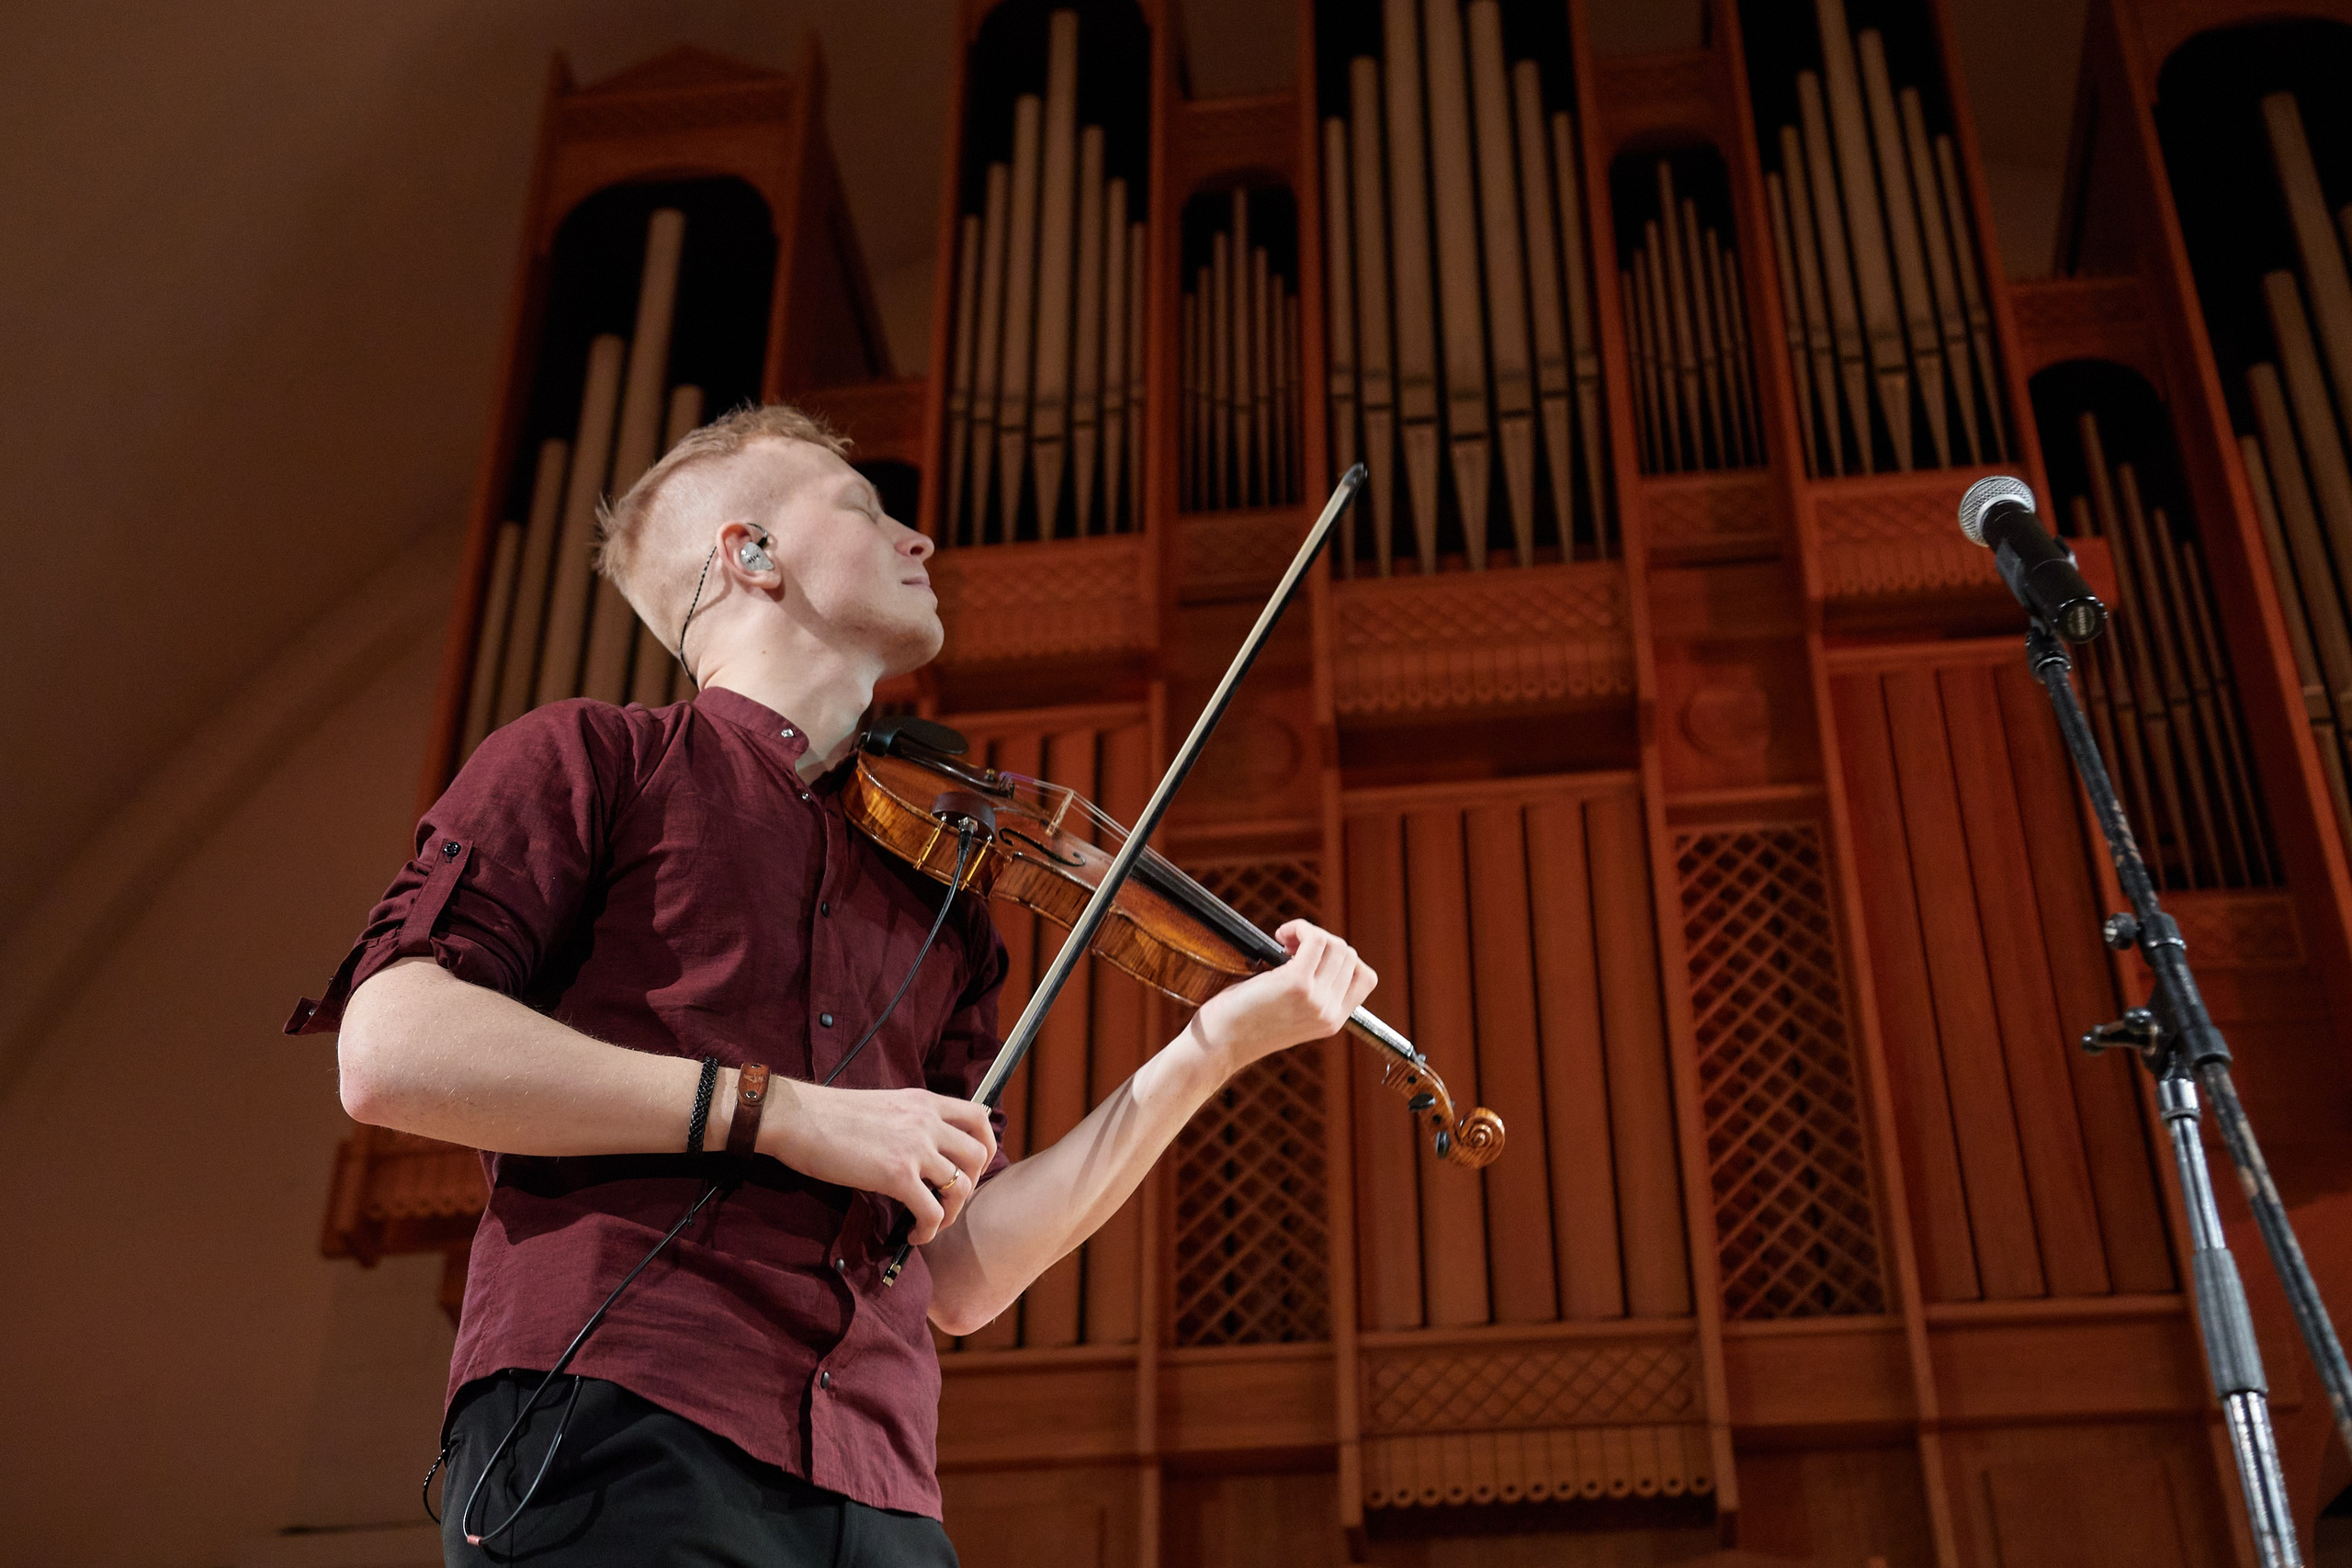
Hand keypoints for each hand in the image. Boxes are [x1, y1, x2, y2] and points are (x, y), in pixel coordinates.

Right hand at [762, 1080, 996, 1244]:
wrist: (798, 1118)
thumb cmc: (830, 1115)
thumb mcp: (885, 1104)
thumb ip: (911, 1120)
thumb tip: (925, 1148)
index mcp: (925, 1101)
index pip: (979, 1117)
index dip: (985, 1146)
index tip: (971, 1167)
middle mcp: (927, 1121)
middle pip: (978, 1155)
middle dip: (970, 1183)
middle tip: (949, 1200)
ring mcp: (915, 1147)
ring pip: (961, 1186)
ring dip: (951, 1211)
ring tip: (932, 1222)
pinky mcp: (897, 1175)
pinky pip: (932, 1211)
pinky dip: (930, 1229)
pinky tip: (915, 1235)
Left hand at [1190, 920, 1376, 1072]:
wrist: (1220, 1043)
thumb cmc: (1244, 1023)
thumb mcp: (1291, 1015)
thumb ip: (1313, 994)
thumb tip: (1318, 948)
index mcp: (1333, 1021)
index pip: (1365, 978)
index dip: (1342, 959)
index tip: (1311, 958)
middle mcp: (1330, 1013)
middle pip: (1349, 955)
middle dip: (1322, 942)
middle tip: (1290, 948)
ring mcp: (1316, 999)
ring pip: (1336, 945)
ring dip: (1310, 934)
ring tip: (1284, 944)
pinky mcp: (1296, 983)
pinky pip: (1315, 939)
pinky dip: (1300, 928)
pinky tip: (1280, 936)